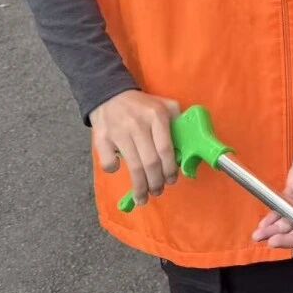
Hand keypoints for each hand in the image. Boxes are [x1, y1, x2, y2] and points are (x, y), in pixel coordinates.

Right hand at [89, 90, 180, 207]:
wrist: (110, 95)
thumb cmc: (141, 106)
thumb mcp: (164, 105)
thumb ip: (178, 121)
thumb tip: (190, 145)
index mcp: (157, 115)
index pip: (165, 148)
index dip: (170, 168)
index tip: (172, 180)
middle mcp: (138, 124)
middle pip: (150, 162)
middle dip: (156, 182)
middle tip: (158, 191)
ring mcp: (119, 132)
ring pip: (133, 166)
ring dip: (140, 186)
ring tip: (144, 197)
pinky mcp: (102, 139)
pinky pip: (109, 162)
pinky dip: (114, 169)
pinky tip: (119, 171)